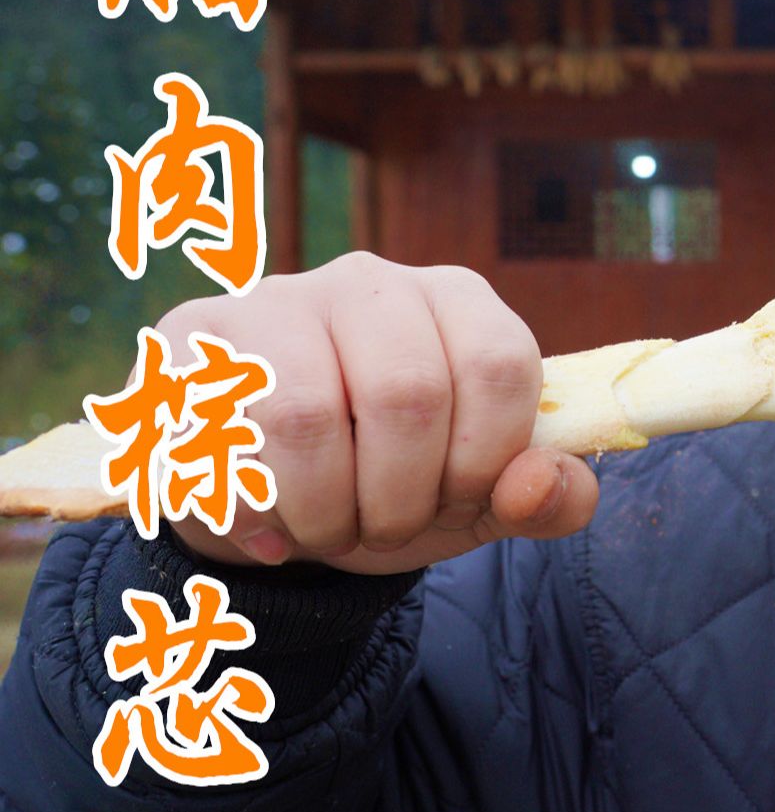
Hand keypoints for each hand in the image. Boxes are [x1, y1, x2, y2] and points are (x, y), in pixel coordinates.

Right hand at [159, 251, 598, 574]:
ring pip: (304, 415)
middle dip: (402, 498)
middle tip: (386, 528)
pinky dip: (250, 512)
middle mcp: (368, 281)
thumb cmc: (397, 482)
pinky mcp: (190, 340)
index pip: (498, 363)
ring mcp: (274, 301)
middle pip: (406, 393)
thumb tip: (540, 485)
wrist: (275, 500)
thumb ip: (546, 497)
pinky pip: (216, 436)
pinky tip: (268, 527)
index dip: (486, 458)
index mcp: (456, 299)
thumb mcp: (482, 501)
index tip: (461, 499)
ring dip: (324, 510)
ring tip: (328, 530)